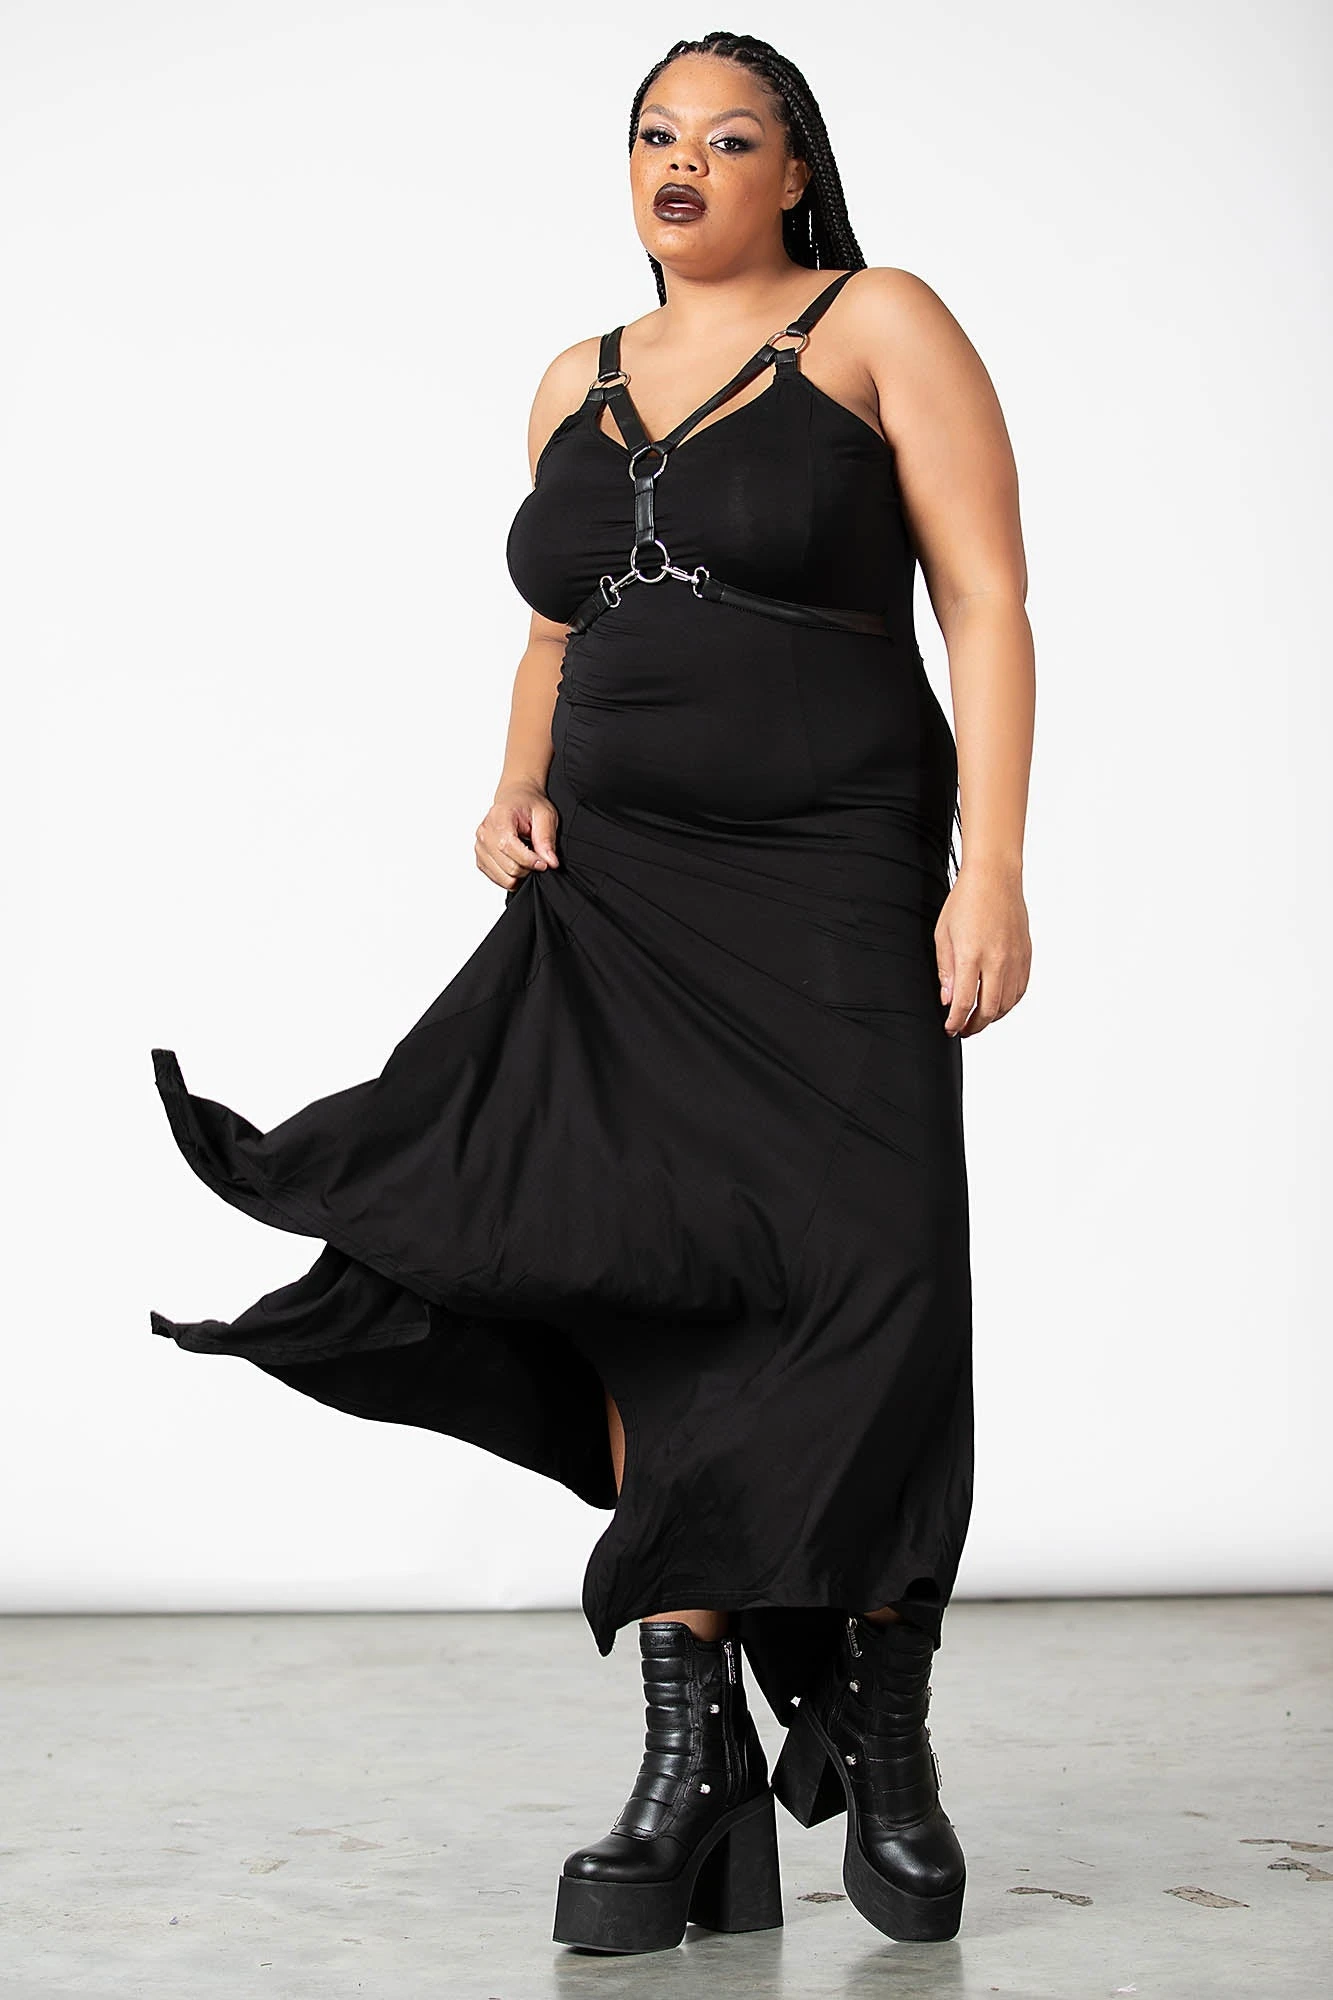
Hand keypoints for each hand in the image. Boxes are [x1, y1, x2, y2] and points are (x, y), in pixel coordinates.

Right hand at [475, 782, 559, 890]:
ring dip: (520, 875)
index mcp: (498, 818)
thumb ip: (546, 839)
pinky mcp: (481, 859)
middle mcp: (485, 833)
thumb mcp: (545, 815)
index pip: (509, 847)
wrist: (515, 800)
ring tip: (528, 861)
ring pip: (503, 877)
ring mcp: (480, 847)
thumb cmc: (528, 805)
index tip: (544, 864)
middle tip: (540, 861)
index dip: (530, 860)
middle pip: (508, 866)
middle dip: (528, 868)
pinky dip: (511, 877)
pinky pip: (497, 879)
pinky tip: (518, 863)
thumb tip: (551, 862)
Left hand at [935, 860, 1030, 1036]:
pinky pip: (1020, 989)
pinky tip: (998, 1004)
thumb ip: (945, 970)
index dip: (955, 1021)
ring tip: (979, 1019)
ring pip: (1008, 1003)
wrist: (995, 877)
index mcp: (971, 955)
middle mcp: (997, 960)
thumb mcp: (943, 934)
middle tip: (963, 1030)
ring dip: (993, 1017)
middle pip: (989, 1009)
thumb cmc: (965, 900)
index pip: (964, 1002)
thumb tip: (947, 999)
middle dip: (974, 1026)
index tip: (950, 1028)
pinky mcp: (1026, 954)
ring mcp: (1015, 958)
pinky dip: (1009, 1003)